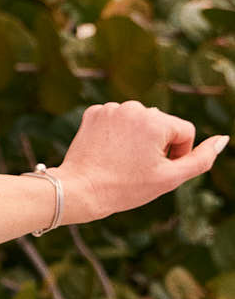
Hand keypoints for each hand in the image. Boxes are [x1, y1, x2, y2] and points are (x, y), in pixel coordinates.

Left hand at [56, 101, 228, 225]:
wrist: (79, 191)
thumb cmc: (125, 188)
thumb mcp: (170, 178)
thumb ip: (201, 159)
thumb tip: (223, 139)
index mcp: (157, 120)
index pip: (184, 132)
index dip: (176, 154)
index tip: (157, 170)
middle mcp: (135, 107)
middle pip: (161, 126)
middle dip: (156, 145)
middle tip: (135, 168)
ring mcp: (111, 108)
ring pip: (139, 123)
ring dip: (136, 139)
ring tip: (120, 160)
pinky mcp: (94, 113)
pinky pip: (117, 121)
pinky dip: (116, 134)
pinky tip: (107, 151)